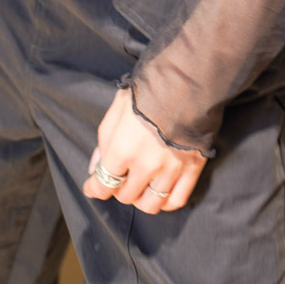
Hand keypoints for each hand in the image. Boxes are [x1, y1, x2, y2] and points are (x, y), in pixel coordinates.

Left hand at [81, 85, 208, 213]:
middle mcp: (146, 166)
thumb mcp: (118, 107)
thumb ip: (104, 140)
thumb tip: (96, 166)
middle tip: (121, 176)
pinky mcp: (192, 169)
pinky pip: (176, 200)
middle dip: (118, 188)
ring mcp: (170, 170)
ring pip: (150, 205)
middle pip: (126, 196)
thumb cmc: (149, 90)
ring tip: (140, 186)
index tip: (92, 187)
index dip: (95, 188)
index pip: (104, 184)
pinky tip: (160, 191)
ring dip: (140, 199)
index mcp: (123, 149)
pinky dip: (165, 202)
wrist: (188, 78)